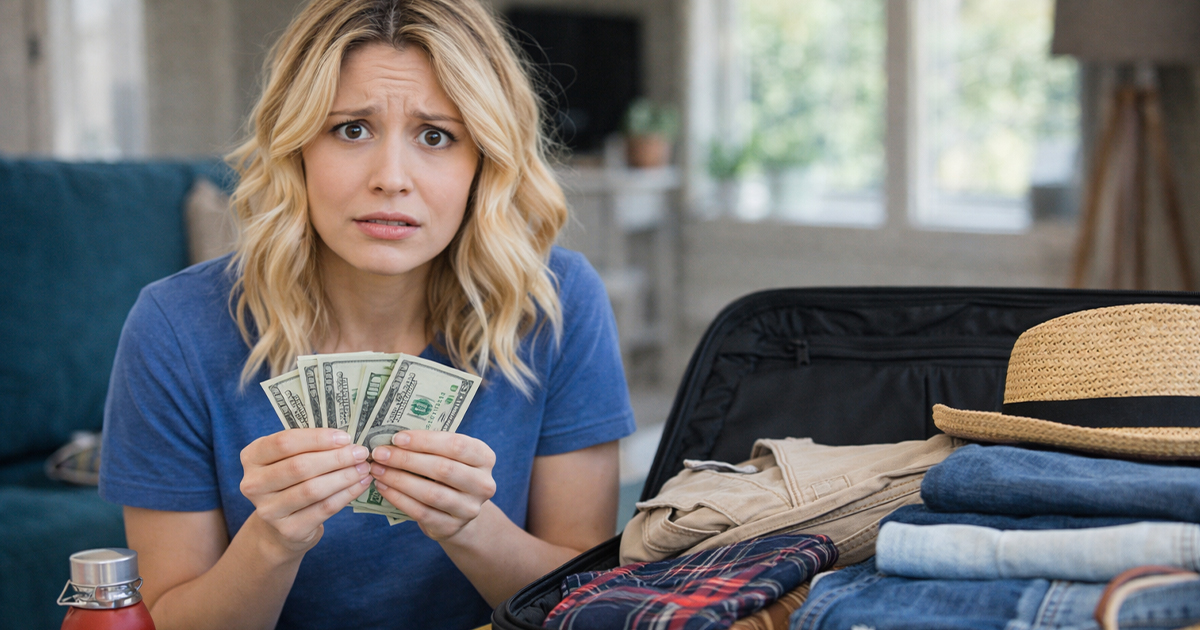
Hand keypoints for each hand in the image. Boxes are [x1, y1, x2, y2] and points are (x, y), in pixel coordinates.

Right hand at [239, 429, 372, 553]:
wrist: (280, 527)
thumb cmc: (290, 481)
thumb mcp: (289, 458)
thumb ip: (308, 446)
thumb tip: (346, 440)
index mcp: (252, 457)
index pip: (284, 442)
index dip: (317, 438)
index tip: (345, 437)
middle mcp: (253, 484)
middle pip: (299, 466)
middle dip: (336, 458)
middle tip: (360, 453)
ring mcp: (268, 510)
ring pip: (313, 489)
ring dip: (344, 476)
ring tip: (364, 468)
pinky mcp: (288, 530)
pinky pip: (323, 508)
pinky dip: (346, 494)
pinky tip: (360, 485)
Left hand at [369, 431, 496, 540]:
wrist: (459, 511)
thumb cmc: (450, 473)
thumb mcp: (451, 456)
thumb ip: (432, 446)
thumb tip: (394, 439)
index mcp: (484, 458)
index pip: (456, 445)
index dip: (425, 440)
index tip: (397, 438)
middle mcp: (483, 484)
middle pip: (443, 469)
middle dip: (406, 460)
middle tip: (380, 454)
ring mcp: (469, 509)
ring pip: (430, 493)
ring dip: (399, 479)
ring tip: (378, 470)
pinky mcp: (451, 527)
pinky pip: (421, 512)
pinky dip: (398, 498)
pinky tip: (383, 487)